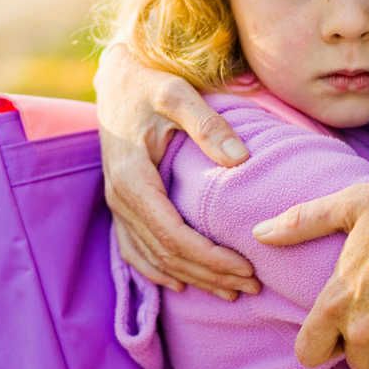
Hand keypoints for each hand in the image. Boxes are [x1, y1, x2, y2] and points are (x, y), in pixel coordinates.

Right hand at [95, 44, 259, 299]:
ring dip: (191, 278)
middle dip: (209, 274)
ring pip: (151, 258)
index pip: (173, 235)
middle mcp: (120, 198)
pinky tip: (182, 283)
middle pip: (166, 254)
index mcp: (133, 178)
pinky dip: (158, 271)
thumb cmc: (151, 83)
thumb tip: (240, 161)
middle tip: (251, 287)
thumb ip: (209, 125)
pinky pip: (134, 250)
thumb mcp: (178, 94)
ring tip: (231, 291)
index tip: (247, 268)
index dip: (210, 258)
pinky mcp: (121, 203)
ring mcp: (117, 203)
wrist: (118, 77)